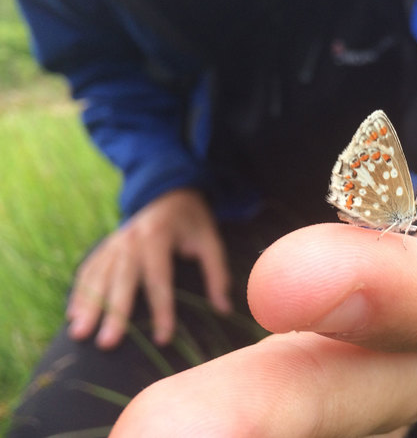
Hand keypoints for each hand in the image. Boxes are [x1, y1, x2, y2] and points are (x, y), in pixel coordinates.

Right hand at [66, 189, 231, 348]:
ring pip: (98, 277)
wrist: (171, 192)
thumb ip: (217, 273)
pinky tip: (73, 315)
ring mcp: (114, 242)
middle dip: (113, 313)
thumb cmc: (193, 221)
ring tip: (79, 334)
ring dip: (88, 306)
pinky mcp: (105, 246)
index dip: (161, 310)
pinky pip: (88, 270)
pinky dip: (79, 292)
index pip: (159, 279)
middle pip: (121, 281)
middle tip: (106, 343)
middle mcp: (131, 239)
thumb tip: (224, 309)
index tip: (163, 338)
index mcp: (158, 236)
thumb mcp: (211, 240)